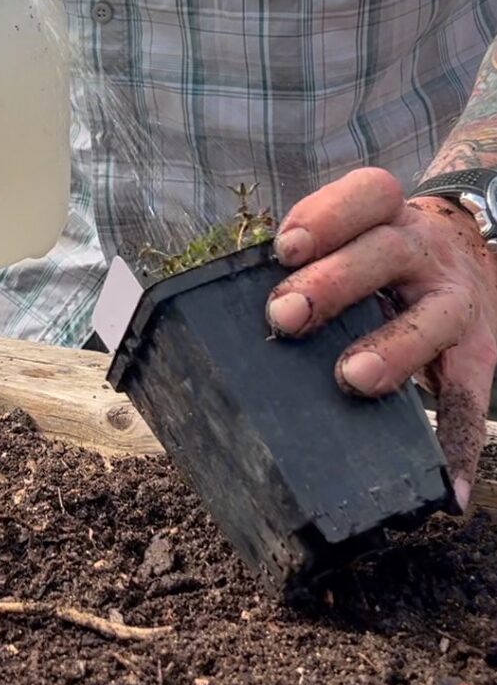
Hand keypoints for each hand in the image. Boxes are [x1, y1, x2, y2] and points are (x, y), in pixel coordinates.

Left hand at [265, 167, 496, 511]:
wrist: (470, 256)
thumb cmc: (376, 254)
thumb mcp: (352, 234)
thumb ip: (301, 260)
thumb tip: (215, 310)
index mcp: (386, 218)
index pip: (368, 194)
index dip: (327, 216)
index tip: (285, 248)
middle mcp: (423, 254)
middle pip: (385, 252)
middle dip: (334, 282)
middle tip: (285, 315)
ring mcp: (455, 303)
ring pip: (432, 319)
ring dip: (394, 349)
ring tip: (354, 380)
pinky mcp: (478, 354)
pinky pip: (468, 398)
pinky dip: (457, 445)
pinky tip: (446, 489)